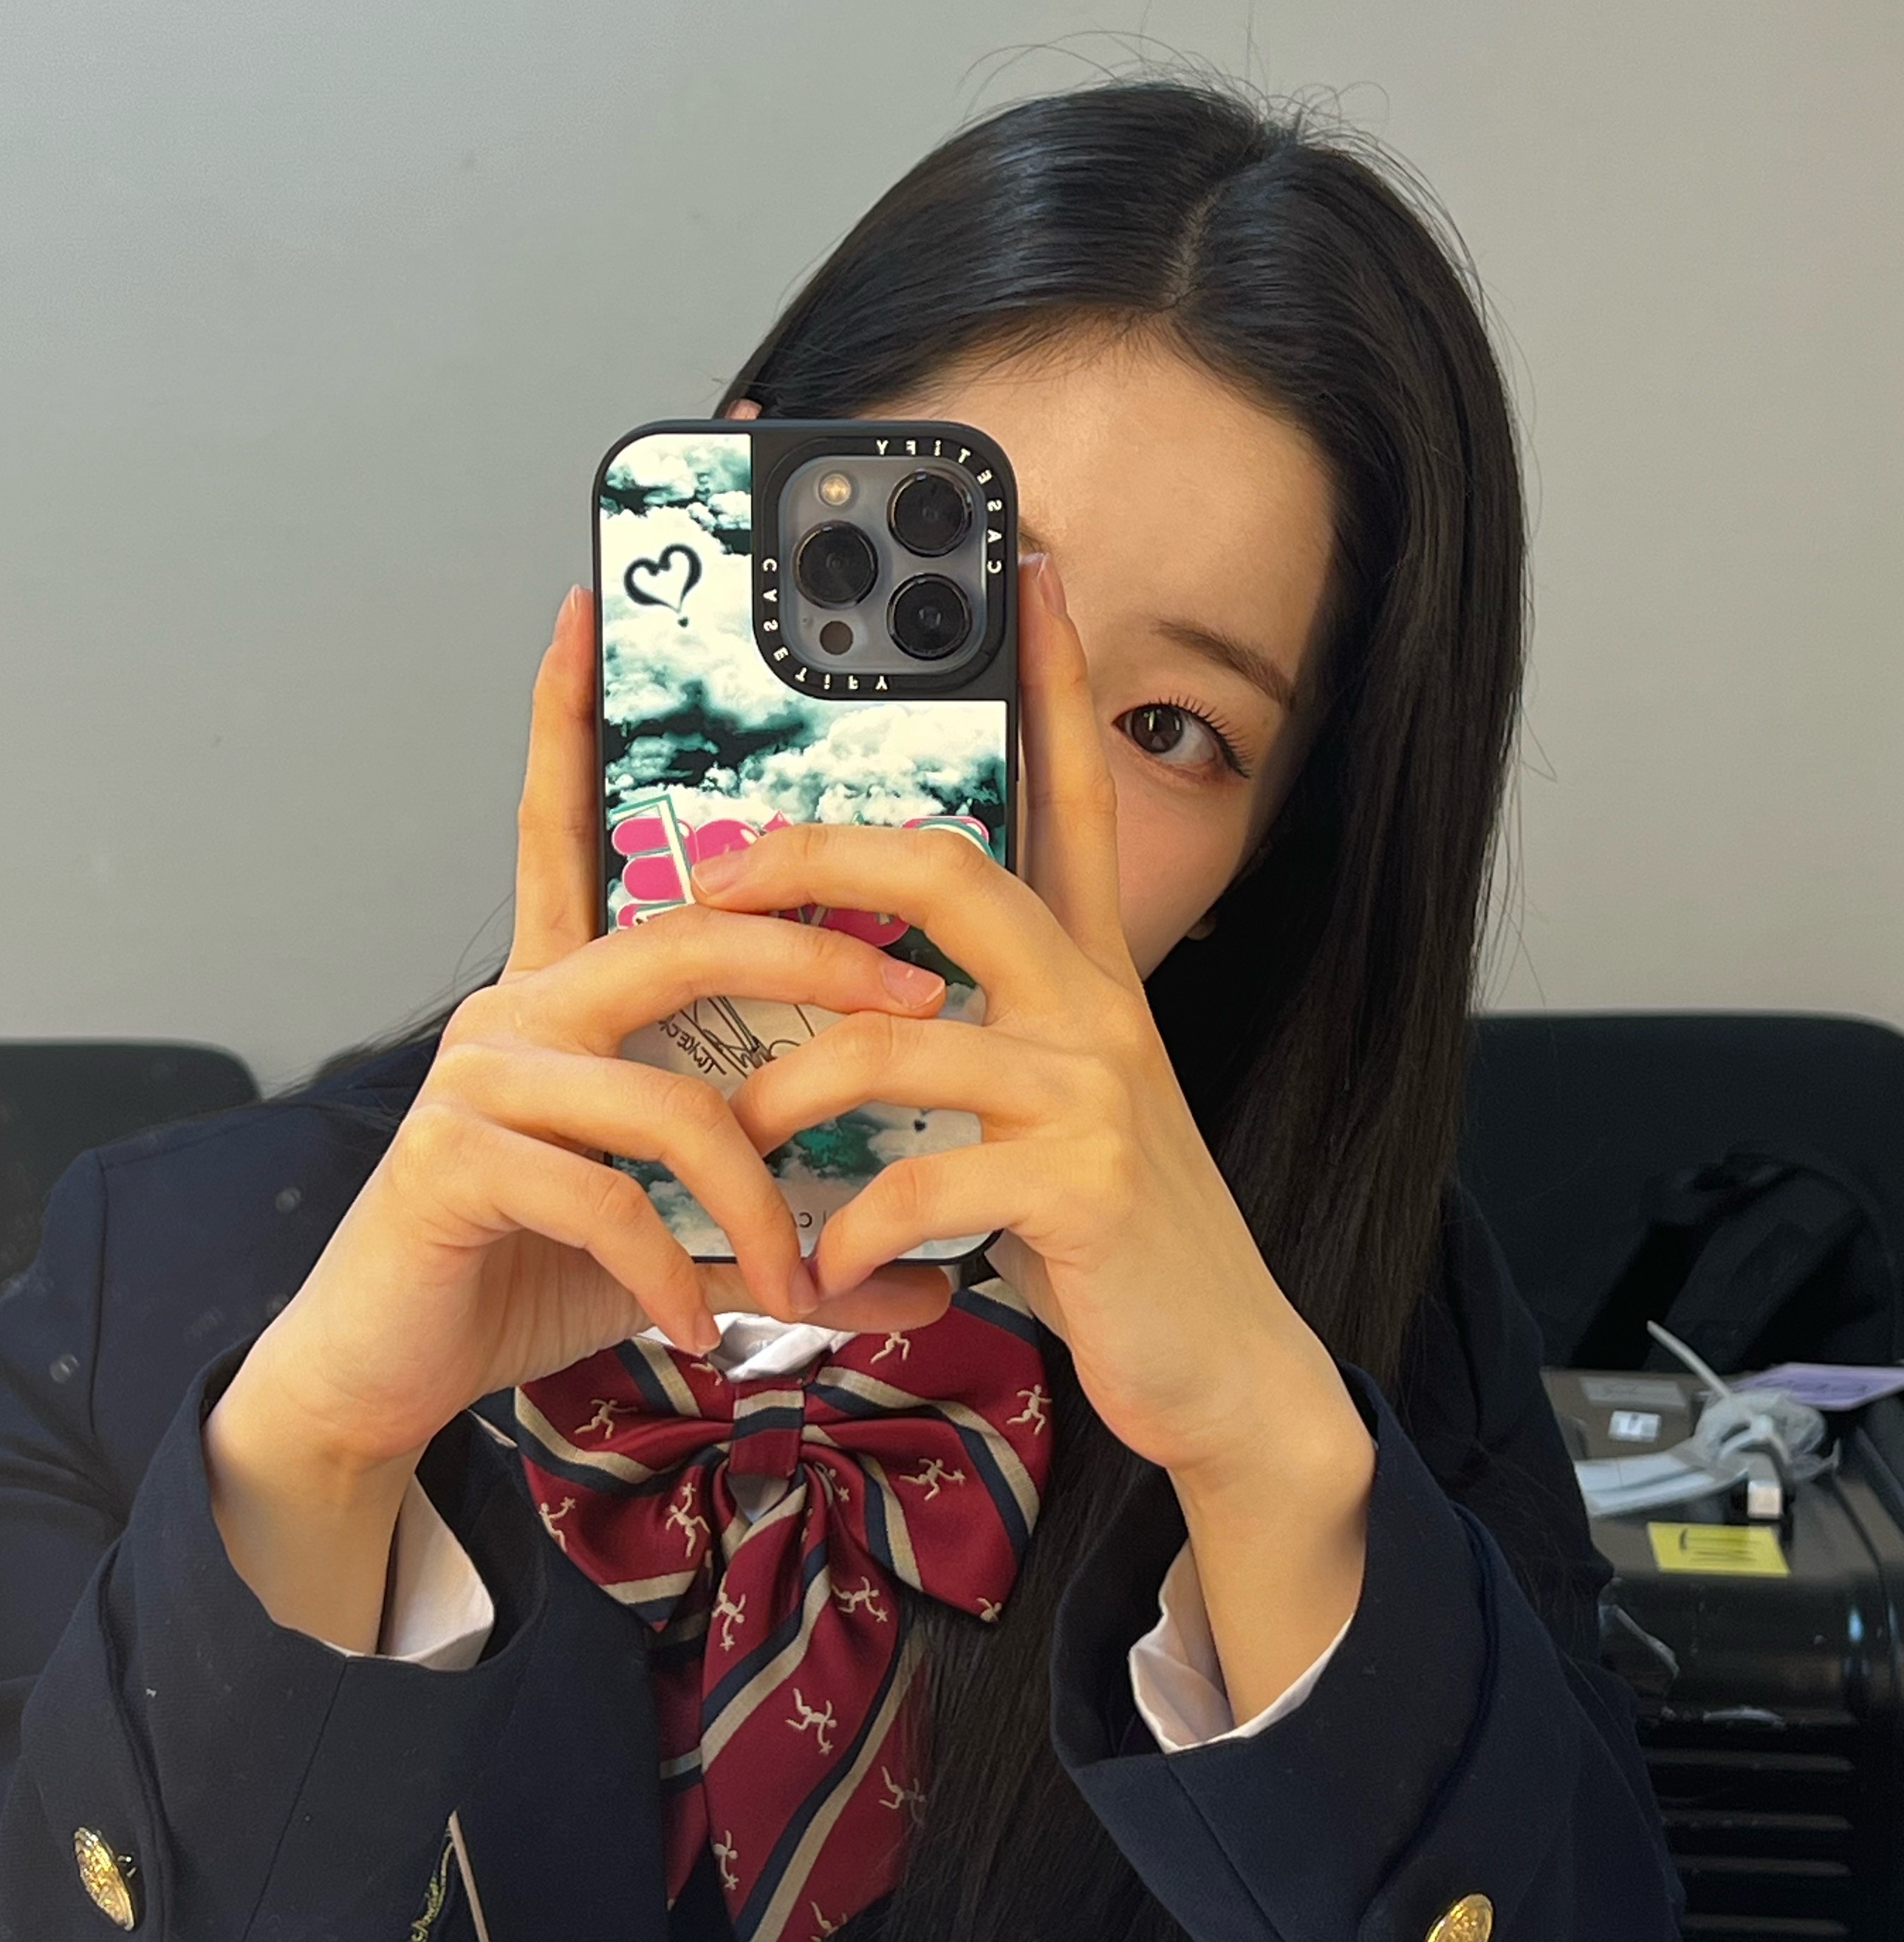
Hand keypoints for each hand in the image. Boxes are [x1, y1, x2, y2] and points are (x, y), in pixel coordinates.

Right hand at [203, 587, 951, 1647]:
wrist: (386, 1369)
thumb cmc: (524, 1275)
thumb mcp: (678, 1245)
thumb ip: (793, 1237)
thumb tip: (934, 1275)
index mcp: (559, 1001)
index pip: (560, 829)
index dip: (567, 719)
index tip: (588, 610)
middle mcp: (513, 1012)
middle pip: (681, 937)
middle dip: (813, 957)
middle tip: (915, 1004)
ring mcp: (479, 1081)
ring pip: (668, 1096)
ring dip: (758, 1201)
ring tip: (799, 1284)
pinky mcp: (455, 1161)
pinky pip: (609, 1197)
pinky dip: (674, 1272)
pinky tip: (698, 1329)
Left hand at [693, 555, 1375, 1717]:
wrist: (1223, 1370)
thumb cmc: (1115, 1243)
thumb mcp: (1054, 1116)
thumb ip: (979, 1046)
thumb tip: (861, 1011)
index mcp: (1090, 979)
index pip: (1073, 797)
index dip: (1054, 682)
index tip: (1029, 571)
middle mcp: (1097, 1009)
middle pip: (944, 871)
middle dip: (812, 863)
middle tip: (717, 880)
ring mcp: (1095, 1090)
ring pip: (889, 1038)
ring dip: (782, 1095)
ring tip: (739, 1148)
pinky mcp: (1082, 1183)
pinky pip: (913, 1178)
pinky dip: (842, 1231)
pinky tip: (824, 1274)